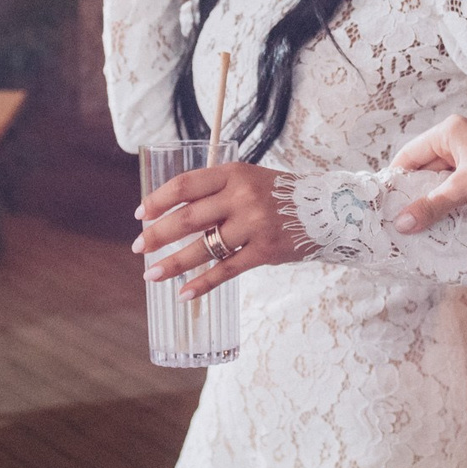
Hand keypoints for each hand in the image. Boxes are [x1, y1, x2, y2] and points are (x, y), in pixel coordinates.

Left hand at [132, 162, 310, 297]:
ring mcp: (254, 225)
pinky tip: (183, 294)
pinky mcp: (264, 251)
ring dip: (173, 263)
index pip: (186, 185)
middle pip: (188, 218)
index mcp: (234, 173)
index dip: (159, 200)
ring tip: (151, 274)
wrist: (328, 210)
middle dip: (157, 234)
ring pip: (203, 247)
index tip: (140, 214)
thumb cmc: (278, 195)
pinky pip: (226, 270)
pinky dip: (202, 284)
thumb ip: (215, 191)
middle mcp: (242, 197)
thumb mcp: (248, 179)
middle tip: (138, 247)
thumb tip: (171, 213)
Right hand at [386, 116, 466, 233]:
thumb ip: (430, 205)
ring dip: (432, 199)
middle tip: (399, 216)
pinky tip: (441, 219)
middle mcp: (458, 140)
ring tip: (416, 222)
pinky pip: (457, 187)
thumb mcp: (463, 189)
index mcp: (449, 132)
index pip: (410, 154)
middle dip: (414, 192)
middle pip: (424, 168)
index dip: (397, 177)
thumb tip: (401, 223)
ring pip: (441, 180)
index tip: (385, 202)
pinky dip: (449, 201)